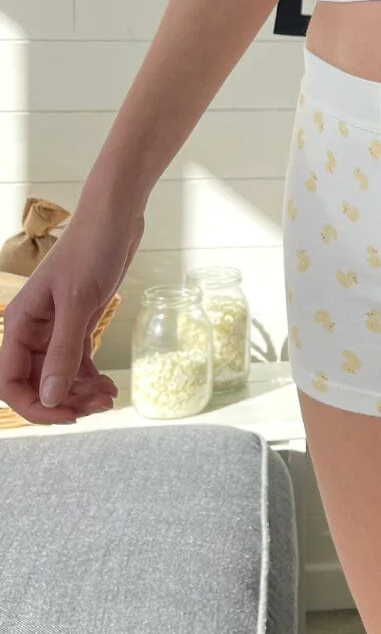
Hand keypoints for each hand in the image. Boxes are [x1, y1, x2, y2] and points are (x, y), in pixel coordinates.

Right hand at [0, 204, 144, 424]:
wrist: (116, 217)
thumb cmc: (92, 249)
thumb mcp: (77, 303)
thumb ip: (63, 352)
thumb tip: (49, 398)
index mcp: (20, 323)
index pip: (11, 381)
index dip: (33, 406)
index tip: (67, 416)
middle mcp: (33, 329)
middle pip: (37, 382)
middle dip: (64, 400)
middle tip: (98, 406)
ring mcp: (56, 326)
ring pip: (58, 375)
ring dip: (80, 392)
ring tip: (109, 399)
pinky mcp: (79, 321)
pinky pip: (77, 361)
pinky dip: (91, 377)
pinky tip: (109, 387)